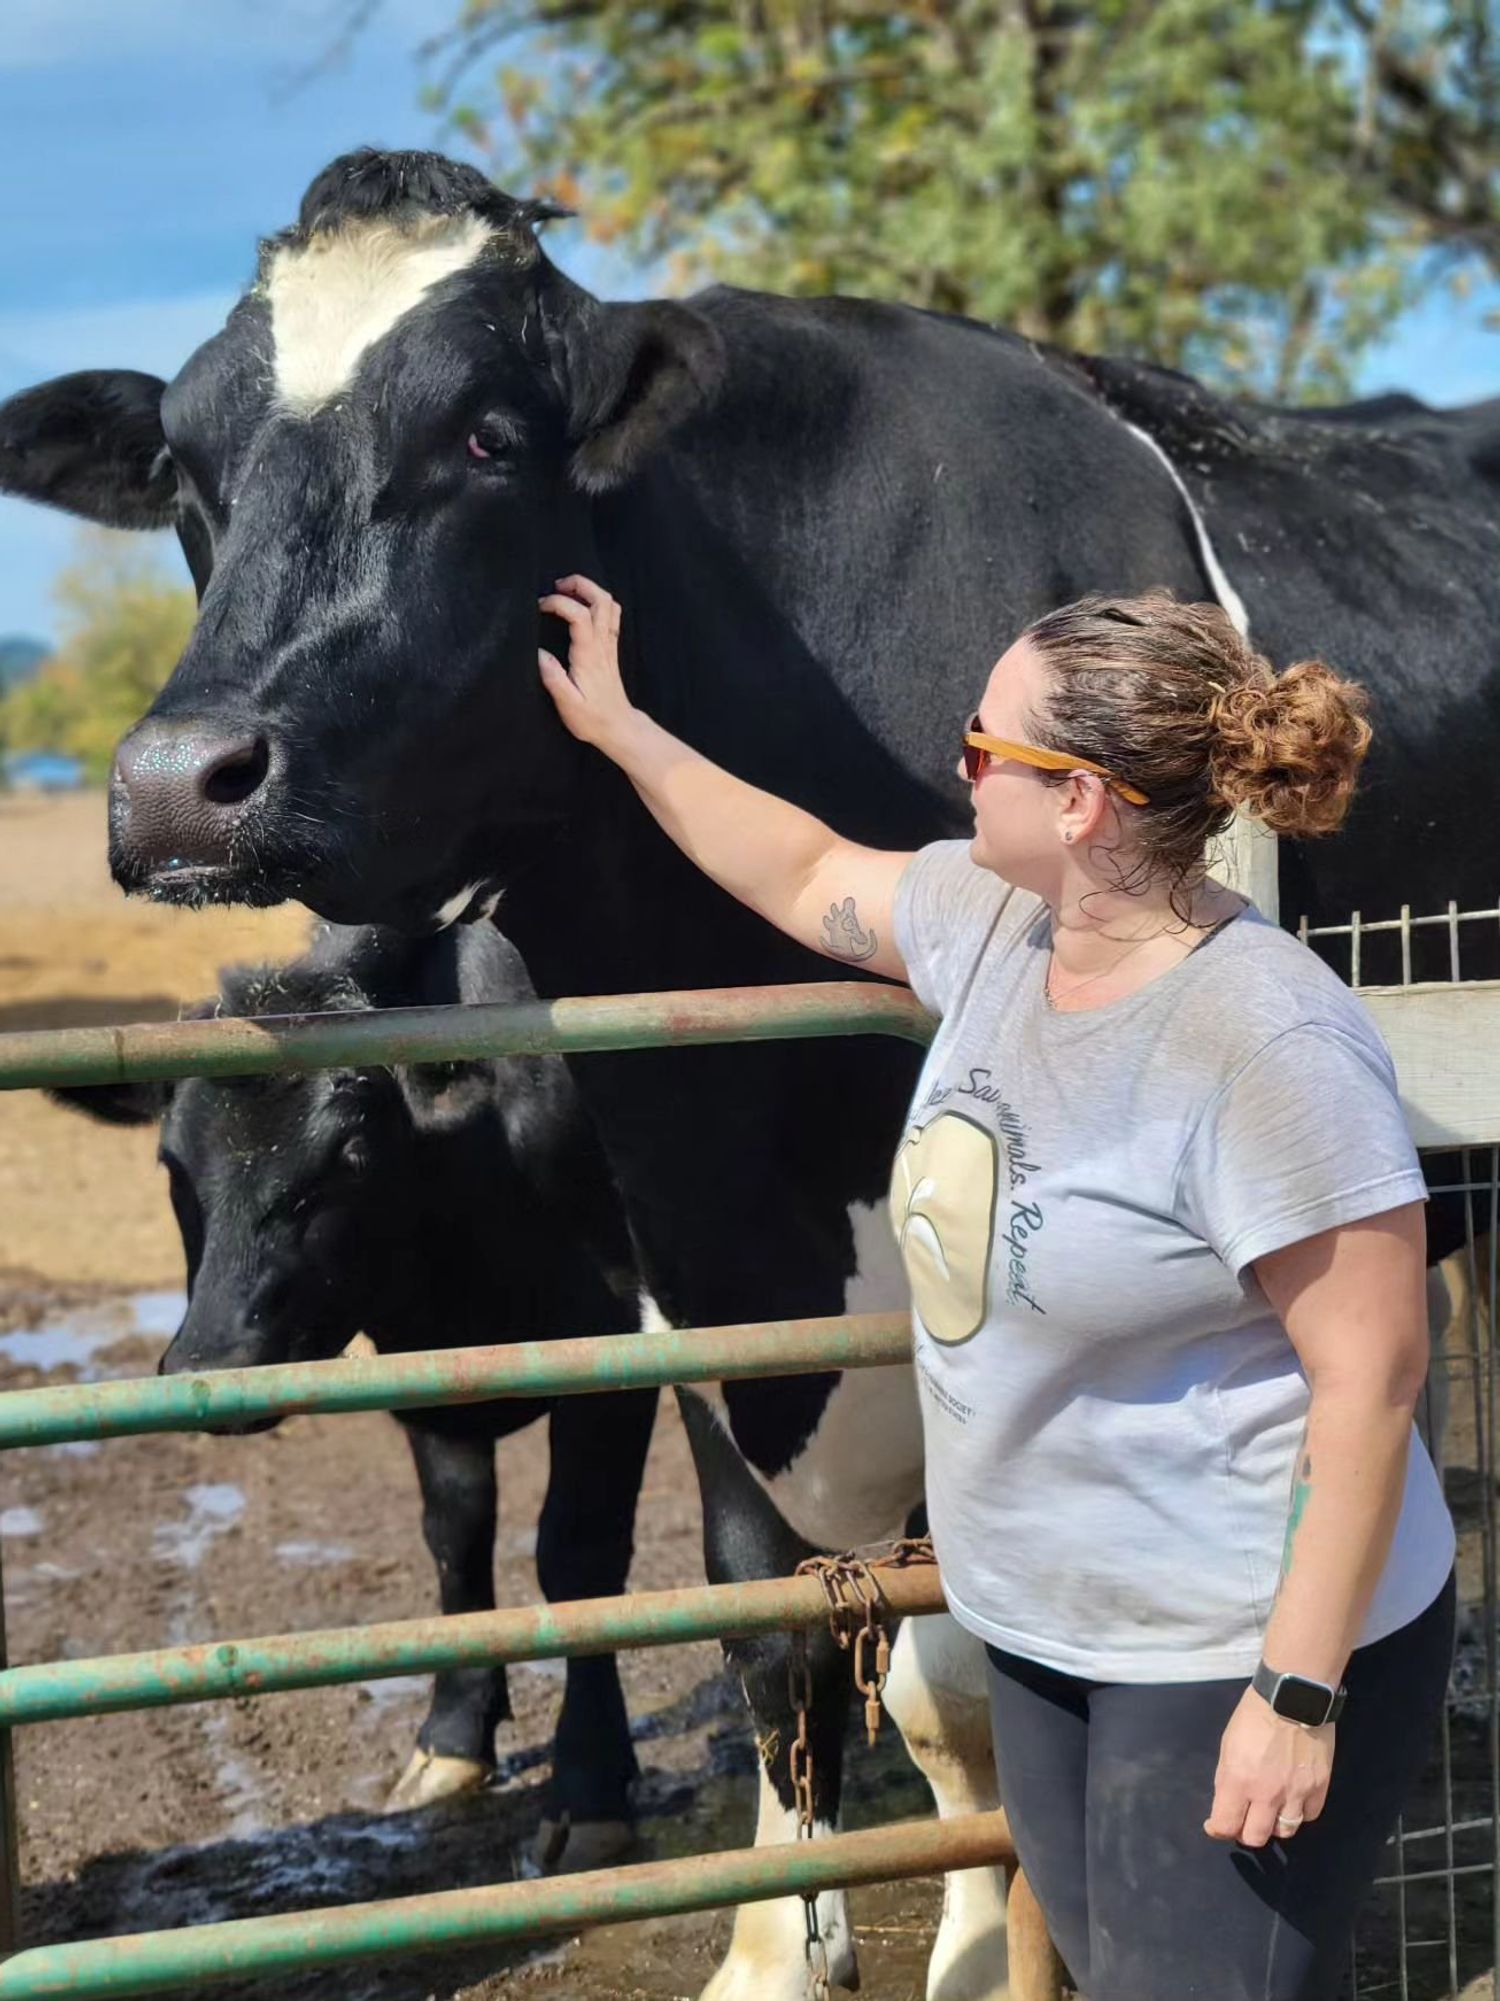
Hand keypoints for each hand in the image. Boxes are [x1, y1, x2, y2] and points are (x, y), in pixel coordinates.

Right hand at [537, 574, 640, 755]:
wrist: (618, 727)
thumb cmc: (592, 718)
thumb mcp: (568, 704)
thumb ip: (553, 678)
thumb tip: (539, 653)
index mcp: (589, 655)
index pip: (579, 615)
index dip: (559, 603)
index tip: (540, 607)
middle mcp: (602, 645)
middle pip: (601, 599)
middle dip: (579, 584)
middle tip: (556, 587)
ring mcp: (610, 644)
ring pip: (609, 604)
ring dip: (589, 590)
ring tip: (566, 592)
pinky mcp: (611, 648)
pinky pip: (611, 615)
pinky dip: (597, 602)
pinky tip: (581, 607)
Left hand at [1204, 1684, 1332, 1847]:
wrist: (1293, 1696)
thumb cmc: (1253, 1715)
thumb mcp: (1228, 1745)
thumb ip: (1227, 1779)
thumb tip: (1227, 1803)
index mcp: (1239, 1779)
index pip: (1225, 1825)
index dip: (1218, 1829)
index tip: (1216, 1824)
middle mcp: (1267, 1793)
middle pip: (1256, 1837)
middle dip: (1246, 1832)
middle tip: (1245, 1819)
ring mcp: (1296, 1793)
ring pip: (1285, 1832)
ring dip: (1274, 1824)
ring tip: (1270, 1810)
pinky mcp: (1319, 1788)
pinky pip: (1309, 1816)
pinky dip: (1299, 1812)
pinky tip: (1294, 1799)